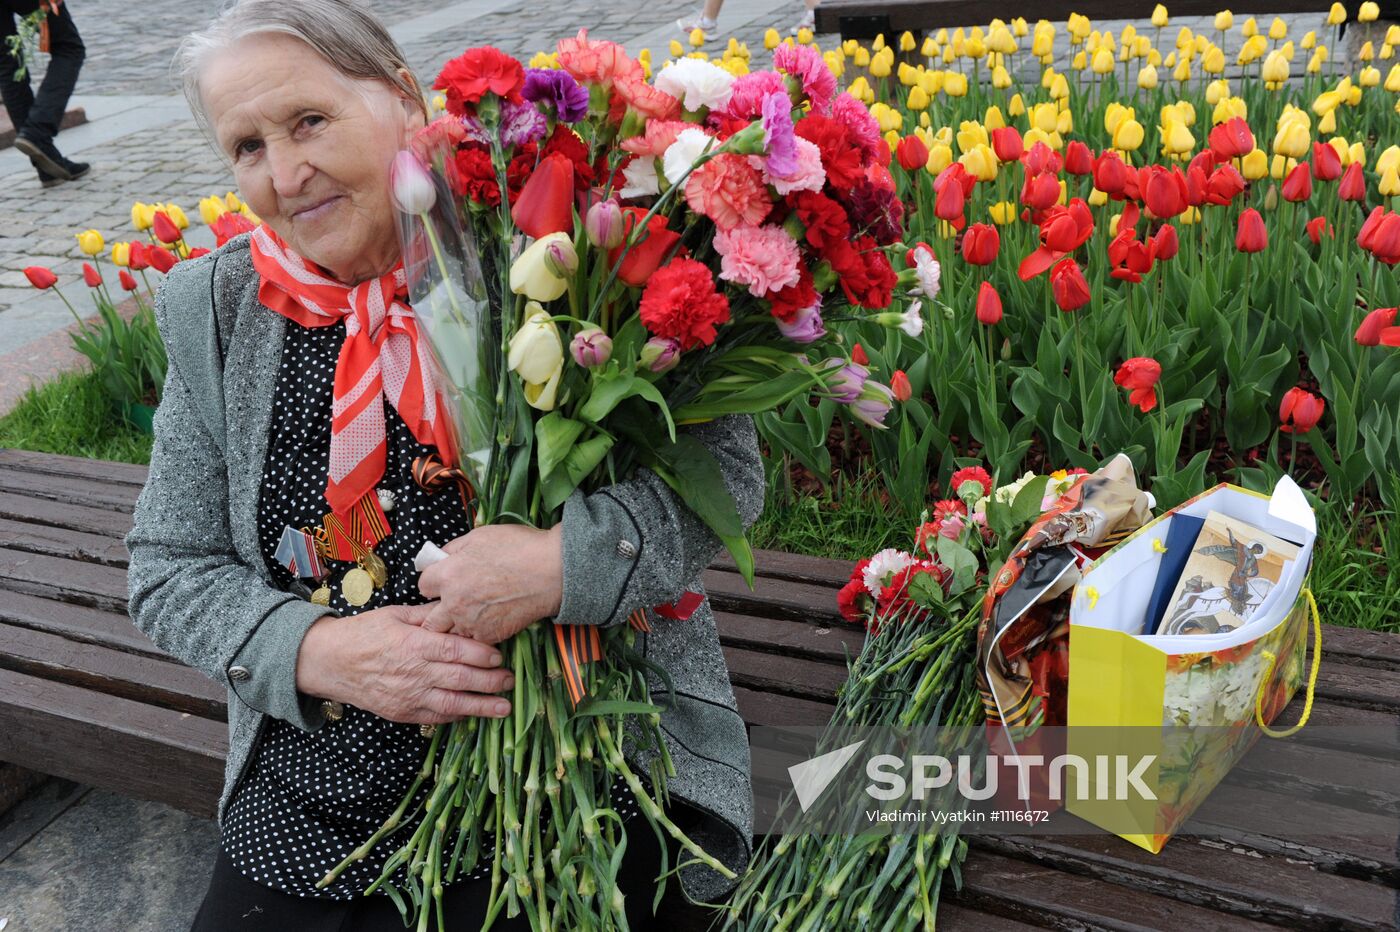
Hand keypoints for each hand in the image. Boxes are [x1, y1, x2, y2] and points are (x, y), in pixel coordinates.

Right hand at [295, 603, 513, 723]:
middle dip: (490, 681)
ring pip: (452, 704)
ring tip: (504, 707)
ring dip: (481, 706)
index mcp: (413, 644)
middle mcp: (413, 673)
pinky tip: (474, 712)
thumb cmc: (362, 633)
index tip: (501, 655)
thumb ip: (427, 615)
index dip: (482, 654)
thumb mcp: (394, 614)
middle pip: (460, 678)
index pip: (455, 651)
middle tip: (511, 680)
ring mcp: (407, 696)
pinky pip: (435, 716)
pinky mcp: (402, 712)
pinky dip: (457, 715)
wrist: (327, 662)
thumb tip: (456, 608)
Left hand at [416, 523, 563, 643]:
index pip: (422, 586)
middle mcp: (454, 602)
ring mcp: (471, 623)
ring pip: (451, 634)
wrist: (552, 571)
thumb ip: (454, 549)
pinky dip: (478, 633)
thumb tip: (441, 558)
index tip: (441, 582)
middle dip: (436, 613)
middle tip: (448, 607)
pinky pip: (474, 640)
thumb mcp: (480, 536)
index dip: (433, 582)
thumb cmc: (518, 548)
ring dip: (455, 627)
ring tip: (469, 617)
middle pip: (429, 620)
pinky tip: (488, 621)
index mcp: (448, 574)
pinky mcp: (490, 635)